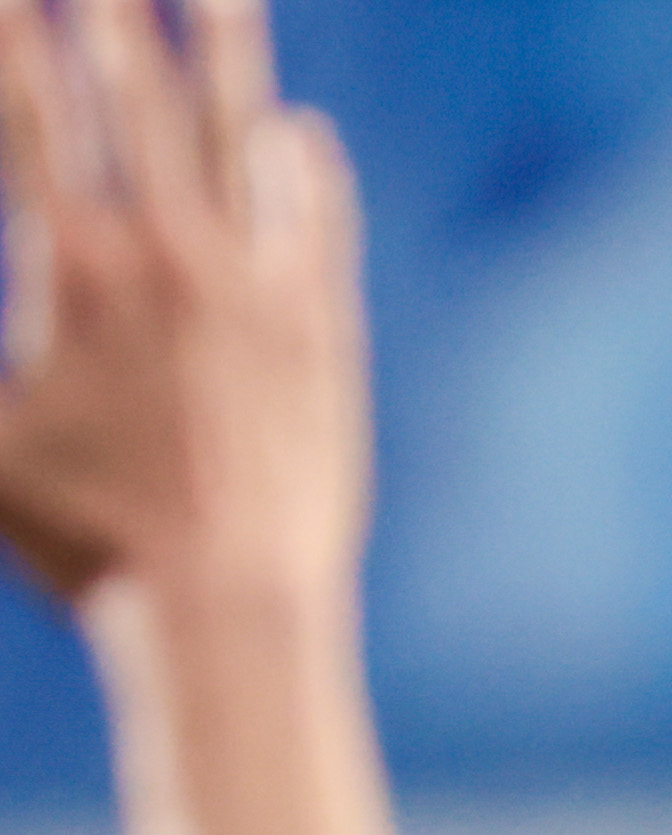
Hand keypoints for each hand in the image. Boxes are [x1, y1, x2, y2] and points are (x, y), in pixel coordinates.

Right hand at [0, 0, 367, 617]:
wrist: (223, 615)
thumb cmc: (84, 545)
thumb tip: (13, 275)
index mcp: (72, 265)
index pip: (27, 106)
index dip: (14, 32)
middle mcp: (167, 252)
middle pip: (132, 89)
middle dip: (108, 6)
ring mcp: (254, 287)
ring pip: (236, 130)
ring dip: (222, 46)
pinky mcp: (320, 334)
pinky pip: (315, 224)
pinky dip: (306, 171)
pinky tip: (299, 132)